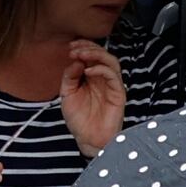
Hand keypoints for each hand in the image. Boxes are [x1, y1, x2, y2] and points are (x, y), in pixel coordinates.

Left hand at [56, 41, 125, 157]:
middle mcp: (103, 79)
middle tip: (74, 49)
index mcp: (92, 77)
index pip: (92, 55)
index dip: (82, 47)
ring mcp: (112, 85)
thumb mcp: (67, 95)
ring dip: (96, 54)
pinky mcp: (118, 94)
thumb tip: (76, 61)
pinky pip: (113, 76)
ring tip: (81, 55)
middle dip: (88, 47)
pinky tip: (87, 71)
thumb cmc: (79, 119)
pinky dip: (101, 69)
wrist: (87, 139)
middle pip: (102, 54)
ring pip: (111, 61)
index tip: (69, 48)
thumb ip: (69, 77)